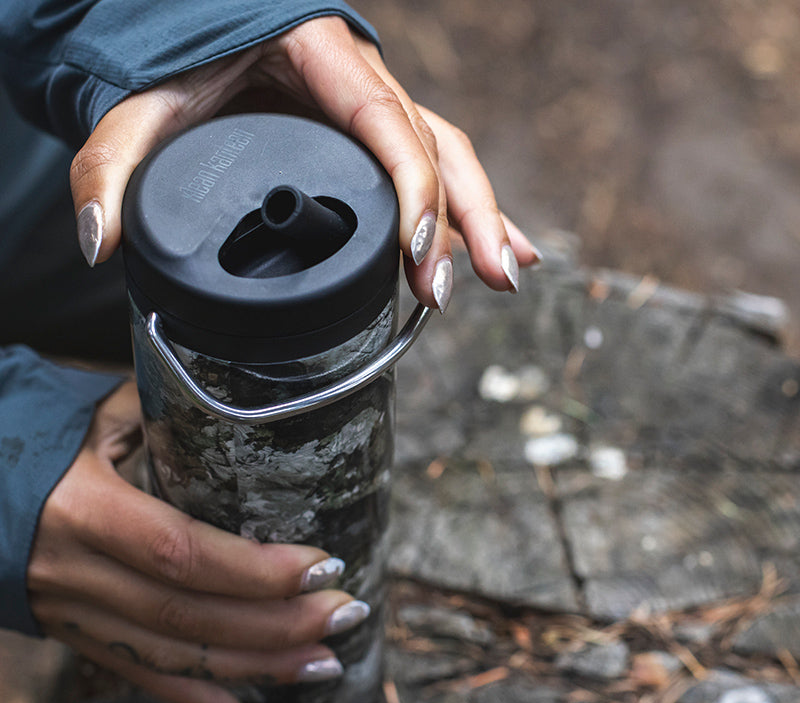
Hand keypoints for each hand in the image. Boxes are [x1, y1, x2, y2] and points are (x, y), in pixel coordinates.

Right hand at [29, 383, 364, 702]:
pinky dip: (191, 696)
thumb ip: (166, 411)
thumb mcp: (94, 412)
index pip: (183, 552)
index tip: (324, 566)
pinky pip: (133, 672)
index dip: (257, 570)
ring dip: (254, 667)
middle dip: (278, 624)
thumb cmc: (30, 435)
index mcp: (83, 509)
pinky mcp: (71, 630)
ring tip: (323, 663)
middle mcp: (75, 572)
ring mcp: (71, 611)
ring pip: (170, 654)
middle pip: (188, 615)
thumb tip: (248, 398)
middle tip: (347, 616)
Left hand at [70, 16, 538, 314]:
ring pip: (450, 159)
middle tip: (477, 285)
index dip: (412, 195)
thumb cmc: (171, 54)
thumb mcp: (140, 104)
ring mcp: (375, 110)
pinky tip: (502, 245)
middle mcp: (363, 85)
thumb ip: (111, 163)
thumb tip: (98, 239)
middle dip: (464, 223)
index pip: (388, 129)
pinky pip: (438, 166)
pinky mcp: (375, 135)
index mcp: (321, 62)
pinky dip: (472, 208)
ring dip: (484, 218)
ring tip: (510, 274)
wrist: (188, 23)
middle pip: (437, 151)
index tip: (417, 258)